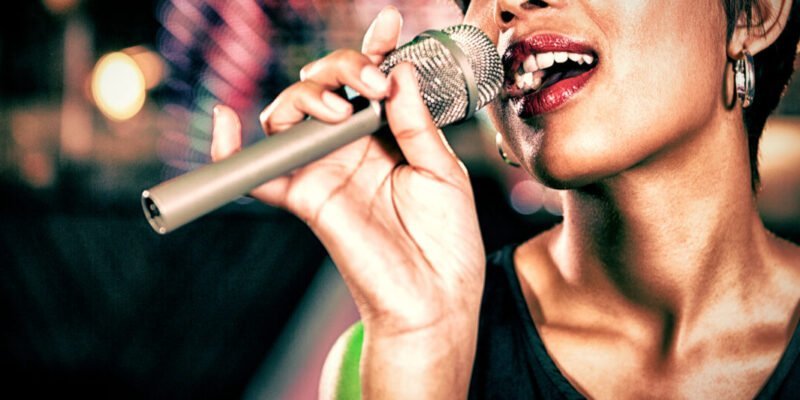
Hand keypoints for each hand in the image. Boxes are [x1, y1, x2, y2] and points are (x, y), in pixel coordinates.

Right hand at [211, 7, 484, 397]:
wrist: (436, 297)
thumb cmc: (447, 240)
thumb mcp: (443, 171)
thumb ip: (416, 123)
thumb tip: (398, 73)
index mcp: (388, 137)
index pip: (370, 83)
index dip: (373, 51)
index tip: (387, 24)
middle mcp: (352, 148)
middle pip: (324, 87)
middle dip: (342, 68)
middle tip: (373, 83)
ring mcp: (325, 171)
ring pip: (290, 115)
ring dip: (306, 96)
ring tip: (340, 108)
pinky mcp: (305, 199)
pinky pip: (259, 173)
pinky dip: (232, 150)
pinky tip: (225, 121)